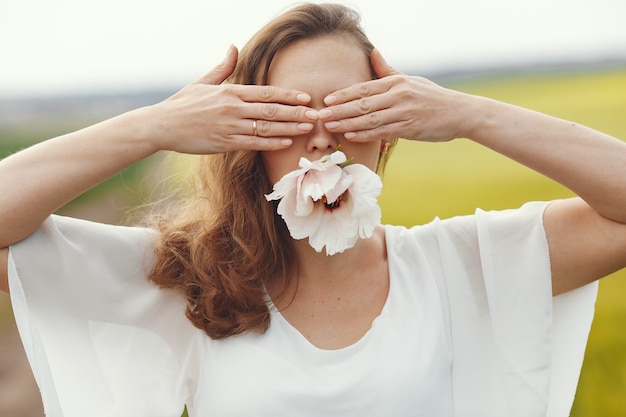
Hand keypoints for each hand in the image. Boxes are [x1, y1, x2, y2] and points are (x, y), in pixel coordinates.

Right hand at [147, 45, 316, 154]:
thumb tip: (233, 46)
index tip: (306, 98)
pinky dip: (271, 143)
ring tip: (308, 129)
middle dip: (296, 113)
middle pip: (271, 110)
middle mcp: (233, 108)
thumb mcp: (203, 82)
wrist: (162, 125)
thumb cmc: (183, 104)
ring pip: (266, 128)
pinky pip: (253, 143)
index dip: (288, 95)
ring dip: (289, 129)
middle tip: (317, 116)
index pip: (266, 92)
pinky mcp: (224, 143)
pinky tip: (287, 143)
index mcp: (230, 91)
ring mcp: (229, 126)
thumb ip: (223, 67)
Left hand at [319, 49, 475, 142]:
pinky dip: (365, 134)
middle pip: (362, 104)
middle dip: (339, 110)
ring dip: (347, 123)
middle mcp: (399, 96)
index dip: (343, 94)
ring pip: (370, 119)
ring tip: (330, 126)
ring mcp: (404, 113)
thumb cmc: (433, 97)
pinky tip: (351, 136)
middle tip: (320, 115)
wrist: (461, 113)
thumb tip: (373, 53)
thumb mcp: (411, 80)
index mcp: (396, 83)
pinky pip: (383, 132)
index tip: (326, 99)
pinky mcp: (410, 129)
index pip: (364, 88)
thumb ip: (388, 71)